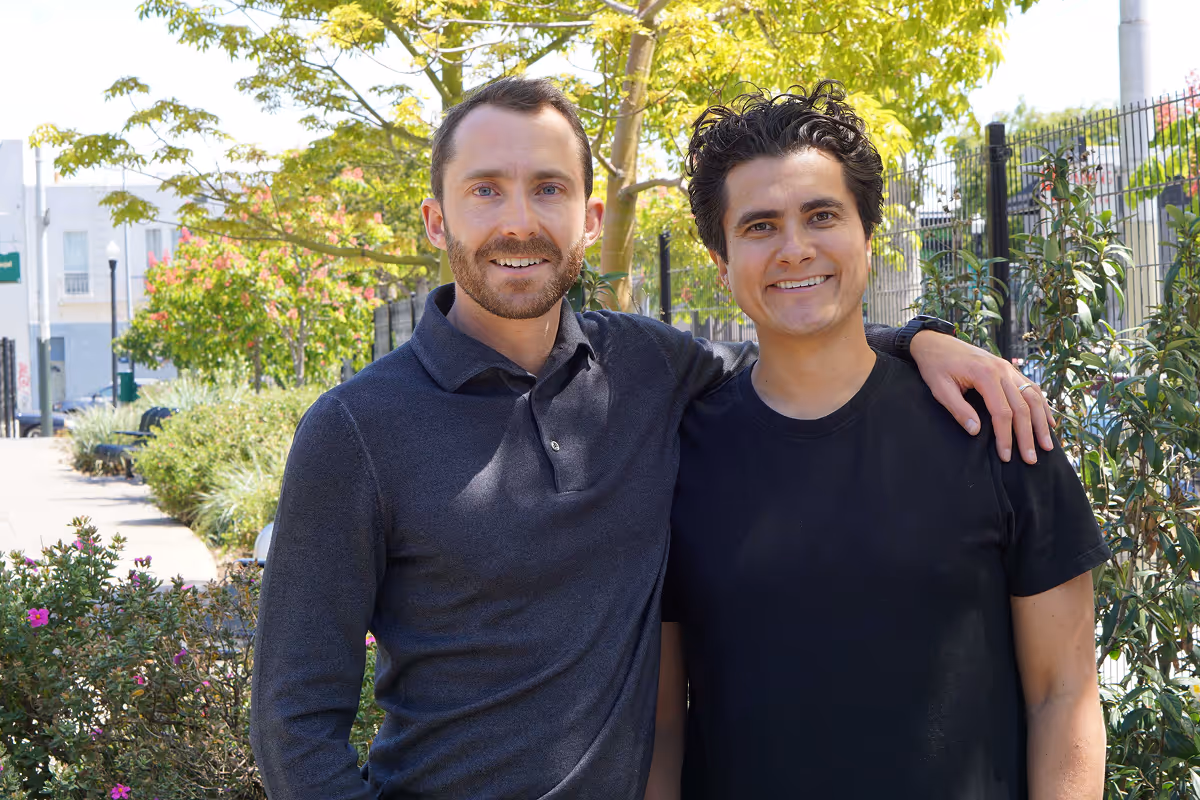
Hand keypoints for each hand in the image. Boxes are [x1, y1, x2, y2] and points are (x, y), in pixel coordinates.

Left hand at [909, 330, 1054, 463]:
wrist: (936, 342)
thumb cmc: (935, 366)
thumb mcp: (940, 389)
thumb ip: (959, 410)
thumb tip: (976, 432)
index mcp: (985, 375)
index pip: (1002, 412)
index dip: (1005, 436)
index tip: (1006, 456)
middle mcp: (1002, 370)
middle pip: (1022, 407)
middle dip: (1028, 435)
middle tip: (1032, 458)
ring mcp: (1008, 368)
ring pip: (1033, 396)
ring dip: (1041, 422)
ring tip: (1047, 445)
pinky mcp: (1009, 368)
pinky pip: (1031, 387)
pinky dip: (1042, 405)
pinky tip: (1048, 421)